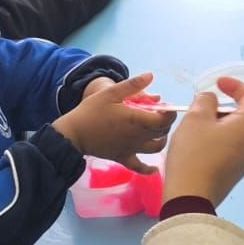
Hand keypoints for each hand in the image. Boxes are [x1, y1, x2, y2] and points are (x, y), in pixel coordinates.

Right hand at [51, 74, 175, 173]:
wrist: (74, 134)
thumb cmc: (92, 111)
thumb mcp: (110, 92)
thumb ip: (132, 85)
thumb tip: (151, 75)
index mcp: (137, 120)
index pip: (164, 119)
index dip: (170, 113)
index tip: (166, 107)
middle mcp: (138, 136)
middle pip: (162, 132)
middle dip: (166, 123)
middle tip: (161, 115)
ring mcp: (131, 149)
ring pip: (156, 148)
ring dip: (162, 140)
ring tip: (158, 132)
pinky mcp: (123, 158)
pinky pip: (139, 167)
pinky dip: (149, 169)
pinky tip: (155, 169)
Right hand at [162, 77, 243, 207]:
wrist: (189, 198)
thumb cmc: (194, 154)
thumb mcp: (196, 118)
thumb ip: (205, 100)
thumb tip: (211, 100)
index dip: (235, 85)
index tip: (218, 83)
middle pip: (242, 116)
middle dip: (221, 108)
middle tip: (198, 110)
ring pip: (234, 133)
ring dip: (217, 125)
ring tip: (194, 128)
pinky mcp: (234, 174)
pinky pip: (229, 148)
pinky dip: (216, 140)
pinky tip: (197, 147)